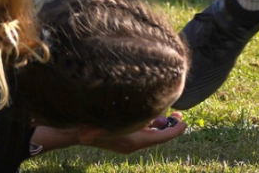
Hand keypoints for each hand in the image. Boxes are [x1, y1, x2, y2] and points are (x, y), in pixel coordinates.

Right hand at [30, 115, 187, 154]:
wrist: (73, 132)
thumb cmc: (94, 122)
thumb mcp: (118, 118)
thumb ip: (138, 118)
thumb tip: (160, 117)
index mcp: (132, 142)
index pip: (160, 138)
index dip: (174, 131)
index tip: (184, 122)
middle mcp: (131, 144)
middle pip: (157, 136)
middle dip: (169, 126)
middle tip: (179, 115)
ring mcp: (126, 141)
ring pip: (149, 134)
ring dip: (159, 124)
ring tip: (169, 113)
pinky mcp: (120, 138)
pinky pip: (140, 132)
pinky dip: (148, 124)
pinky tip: (150, 114)